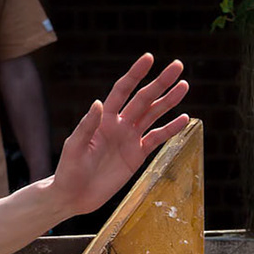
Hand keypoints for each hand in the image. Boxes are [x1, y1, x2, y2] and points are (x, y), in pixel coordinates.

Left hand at [50, 54, 189, 214]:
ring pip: (153, 115)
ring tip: (184, 85)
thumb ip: (87, 126)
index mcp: (103, 119)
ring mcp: (130, 139)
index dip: (135, 74)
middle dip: (160, 82)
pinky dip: (170, 129)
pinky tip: (184, 119)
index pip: (122, 90)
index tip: (148, 58)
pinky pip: (157, 139)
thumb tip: (98, 102)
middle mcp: (119, 124)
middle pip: (143, 99)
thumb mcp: (75, 147)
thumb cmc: (69, 169)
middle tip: (177, 65)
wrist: (75, 195)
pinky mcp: (137, 156)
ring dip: (169, 101)